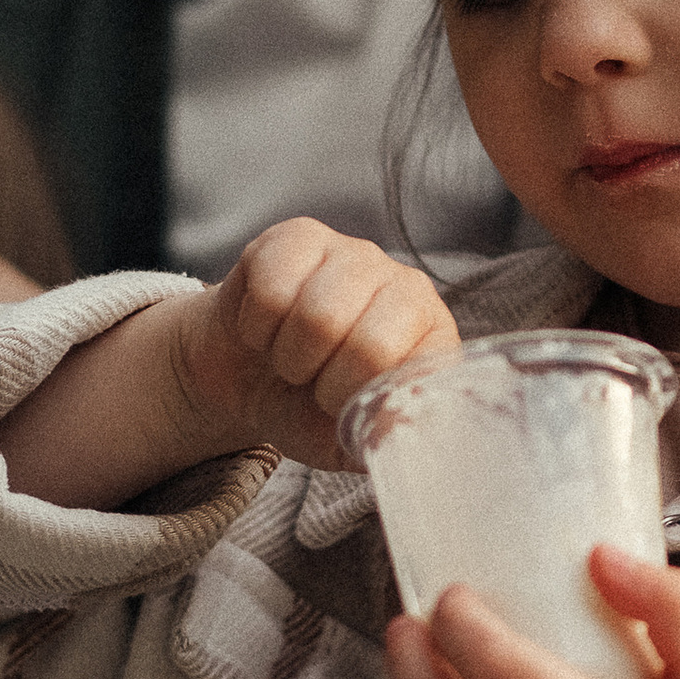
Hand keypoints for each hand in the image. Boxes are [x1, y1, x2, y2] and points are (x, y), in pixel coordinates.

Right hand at [173, 219, 460, 472]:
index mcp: (432, 338)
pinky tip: (268, 325)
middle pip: (362, 341)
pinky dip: (255, 325)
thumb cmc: (308, 410)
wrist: (247, 381)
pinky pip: (271, 286)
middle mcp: (404, 286)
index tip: (336, 404)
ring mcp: (354, 254)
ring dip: (285, 353)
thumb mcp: (349, 441)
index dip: (348, 396)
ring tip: (291, 354)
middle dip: (316, 376)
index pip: (400, 369)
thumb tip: (401, 429)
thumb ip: (383, 439)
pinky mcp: (299, 236)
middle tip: (309, 378)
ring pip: (314, 313)